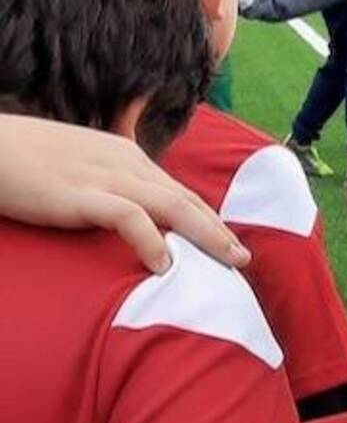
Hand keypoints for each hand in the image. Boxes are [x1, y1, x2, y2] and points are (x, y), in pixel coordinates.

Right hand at [0, 115, 249, 273]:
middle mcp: (126, 163)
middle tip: (243, 259)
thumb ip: (106, 186)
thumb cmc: (26, 160)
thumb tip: (124, 215)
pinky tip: (163, 266)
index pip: (178, 191)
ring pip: (174, 206)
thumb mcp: (78, 168)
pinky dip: (152, 241)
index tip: (226, 244)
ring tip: (229, 263)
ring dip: (207, 235)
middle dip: (218, 230)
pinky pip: (129, 217)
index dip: (206, 219)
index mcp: (126, 156)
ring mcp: (105, 177)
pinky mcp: (81, 195)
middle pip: (185, 198)